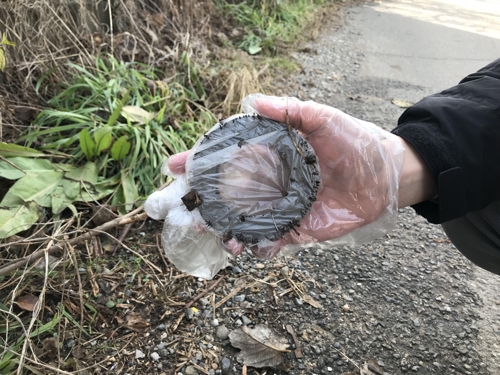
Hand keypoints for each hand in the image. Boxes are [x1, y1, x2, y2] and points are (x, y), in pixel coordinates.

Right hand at [168, 95, 405, 257]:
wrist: (386, 174)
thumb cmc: (355, 142)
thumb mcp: (322, 118)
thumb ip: (290, 110)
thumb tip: (252, 102)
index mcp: (271, 158)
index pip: (227, 161)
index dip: (200, 163)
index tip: (175, 165)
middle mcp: (271, 185)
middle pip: (228, 196)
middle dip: (203, 203)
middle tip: (188, 208)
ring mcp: (282, 210)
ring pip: (244, 224)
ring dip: (225, 231)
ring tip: (216, 232)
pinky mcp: (300, 231)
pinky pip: (272, 243)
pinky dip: (258, 248)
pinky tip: (249, 246)